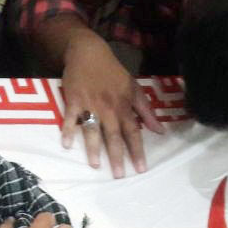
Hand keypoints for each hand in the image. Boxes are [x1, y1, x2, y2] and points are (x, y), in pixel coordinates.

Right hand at [60, 36, 164, 177]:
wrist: (88, 52)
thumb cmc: (113, 72)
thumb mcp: (134, 88)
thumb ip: (146, 111)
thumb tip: (160, 131)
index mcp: (124, 106)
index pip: (133, 132)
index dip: (137, 151)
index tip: (141, 169)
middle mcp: (108, 108)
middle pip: (114, 135)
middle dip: (117, 156)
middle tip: (119, 175)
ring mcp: (90, 105)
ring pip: (93, 129)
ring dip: (93, 147)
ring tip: (95, 165)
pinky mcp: (74, 100)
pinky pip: (70, 118)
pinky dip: (68, 130)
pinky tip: (66, 144)